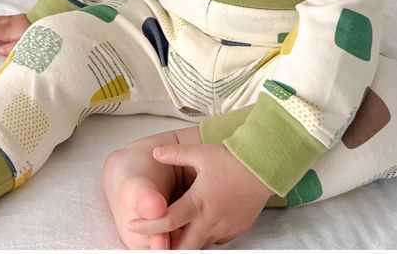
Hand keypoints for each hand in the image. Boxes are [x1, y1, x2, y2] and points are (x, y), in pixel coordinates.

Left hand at [127, 142, 273, 248]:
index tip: (134, 224)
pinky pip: (216, 240)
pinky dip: (205, 236)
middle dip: (168, 247)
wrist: (262, 166)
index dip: (148, 225)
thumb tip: (156, 153)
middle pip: (183, 246)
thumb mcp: (200, 153)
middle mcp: (210, 219)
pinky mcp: (236, 229)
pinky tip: (201, 225)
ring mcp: (224, 227)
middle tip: (156, 241)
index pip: (167, 221)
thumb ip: (175, 154)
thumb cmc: (231, 159)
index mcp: (198, 201)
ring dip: (187, 242)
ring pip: (200, 245)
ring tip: (176, 234)